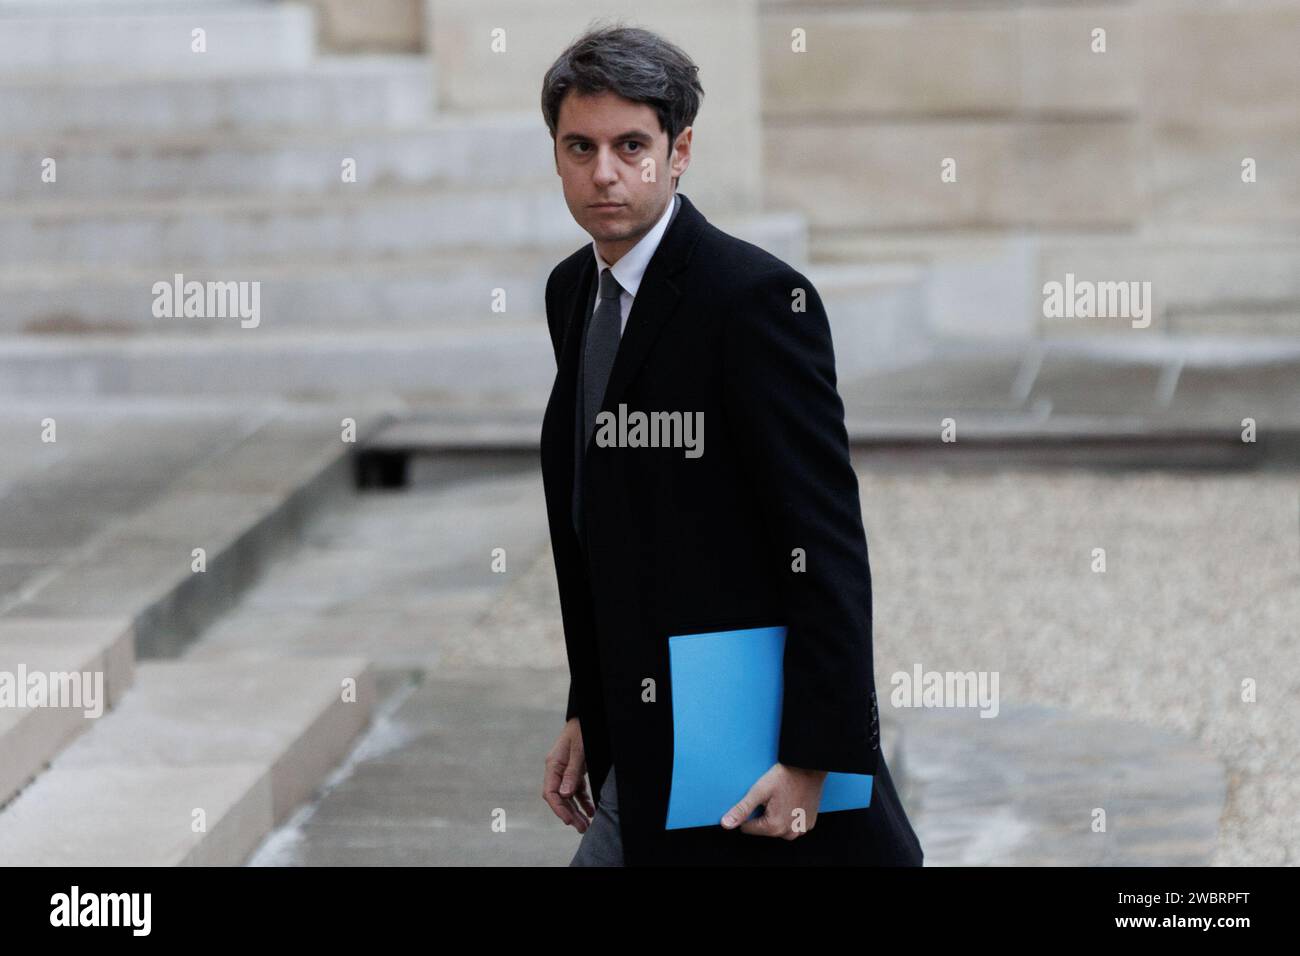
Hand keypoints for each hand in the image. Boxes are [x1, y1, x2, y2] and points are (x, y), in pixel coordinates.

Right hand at [543, 717, 595, 831]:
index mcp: (553, 764)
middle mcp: (557, 769)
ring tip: (586, 825)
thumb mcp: (579, 750)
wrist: (588, 715)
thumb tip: (565, 795)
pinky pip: (577, 789)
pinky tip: (590, 810)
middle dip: (569, 814)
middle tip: (582, 828)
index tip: (568, 821)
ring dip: (576, 811)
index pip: (551, 793)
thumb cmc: (582, 730)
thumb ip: (572, 772)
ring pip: (568, 796)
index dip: (558, 809)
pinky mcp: (574, 770)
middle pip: (560, 798)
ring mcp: (565, 770)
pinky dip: (583, 800)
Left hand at [721, 762, 827, 838]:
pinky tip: (791, 801)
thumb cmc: (784, 776)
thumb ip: (742, 809)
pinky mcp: (808, 824)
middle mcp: (789, 833)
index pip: (747, 827)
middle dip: (764, 814)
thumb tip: (726, 824)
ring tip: (782, 798)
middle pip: (764, 828)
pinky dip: (789, 815)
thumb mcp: (759, 791)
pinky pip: (792, 824)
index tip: (759, 798)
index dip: (749, 811)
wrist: (808, 767)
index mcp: (774, 827)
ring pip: (778, 827)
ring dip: (777, 816)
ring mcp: (800, 830)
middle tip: (772, 797)